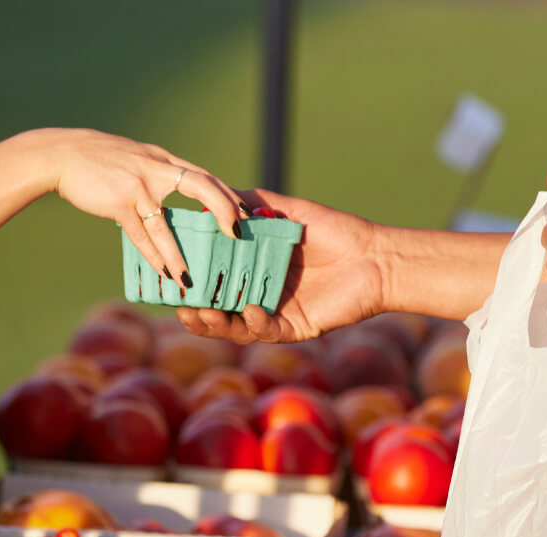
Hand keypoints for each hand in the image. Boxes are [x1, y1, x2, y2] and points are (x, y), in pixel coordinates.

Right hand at [50, 129, 245, 289]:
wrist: (61, 155)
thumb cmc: (99, 161)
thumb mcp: (136, 158)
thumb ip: (158, 172)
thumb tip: (179, 188)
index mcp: (163, 161)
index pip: (205, 176)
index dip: (228, 195)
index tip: (247, 214)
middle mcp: (156, 169)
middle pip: (202, 186)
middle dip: (224, 210)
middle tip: (238, 235)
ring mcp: (138, 186)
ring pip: (167, 224)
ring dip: (181, 253)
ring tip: (191, 278)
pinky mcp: (119, 203)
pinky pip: (141, 235)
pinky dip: (154, 256)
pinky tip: (165, 273)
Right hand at [176, 188, 385, 343]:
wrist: (374, 256)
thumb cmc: (335, 232)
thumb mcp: (288, 211)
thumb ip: (253, 204)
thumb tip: (214, 195)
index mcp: (256, 271)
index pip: (217, 281)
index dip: (194, 282)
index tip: (172, 275)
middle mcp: (262, 296)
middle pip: (220, 311)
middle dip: (198, 312)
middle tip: (180, 305)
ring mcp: (278, 314)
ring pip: (238, 328)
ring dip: (218, 324)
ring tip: (201, 313)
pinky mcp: (297, 329)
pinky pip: (269, 332)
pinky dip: (256, 323)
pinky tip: (249, 310)